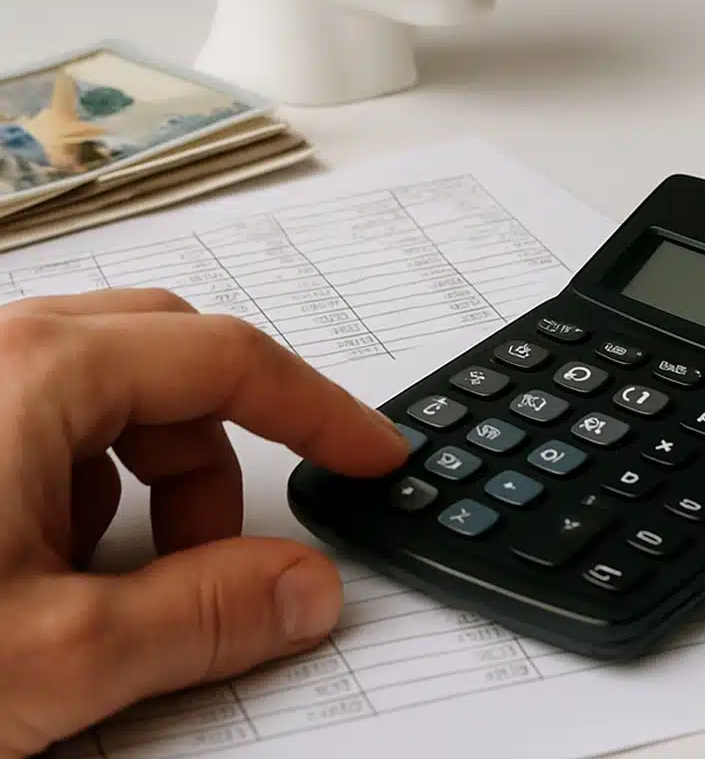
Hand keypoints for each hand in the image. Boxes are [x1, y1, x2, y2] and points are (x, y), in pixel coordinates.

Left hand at [0, 290, 408, 757]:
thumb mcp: (50, 652)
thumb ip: (201, 616)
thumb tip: (307, 590)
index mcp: (44, 368)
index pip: (235, 360)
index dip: (321, 413)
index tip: (372, 457)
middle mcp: (6, 348)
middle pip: (176, 366)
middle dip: (225, 454)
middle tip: (234, 547)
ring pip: (111, 393)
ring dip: (152, 478)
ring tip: (123, 583)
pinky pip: (49, 421)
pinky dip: (84, 485)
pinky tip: (46, 573)